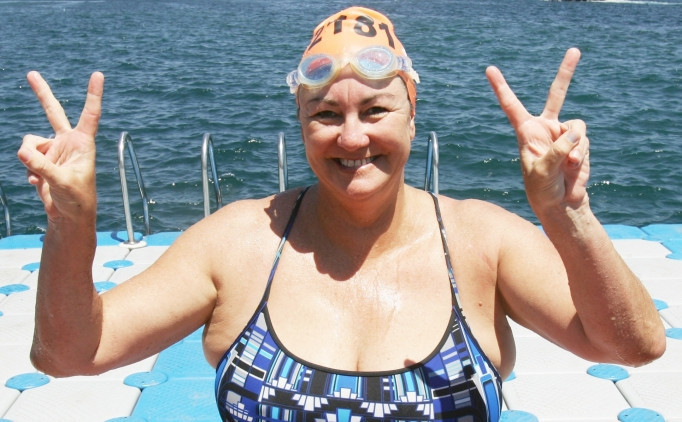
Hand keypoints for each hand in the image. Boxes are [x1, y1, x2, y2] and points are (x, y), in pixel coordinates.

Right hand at [17, 71, 103, 222]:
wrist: (69, 215)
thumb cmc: (76, 199)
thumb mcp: (61, 183)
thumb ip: (42, 167)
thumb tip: (23, 152)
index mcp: (83, 143)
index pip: (90, 114)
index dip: (93, 94)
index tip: (98, 74)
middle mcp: (68, 142)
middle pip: (53, 112)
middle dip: (41, 93)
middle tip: (31, 73)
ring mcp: (53, 150)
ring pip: (30, 142)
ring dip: (30, 157)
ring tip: (42, 176)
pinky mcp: (41, 160)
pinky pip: (26, 157)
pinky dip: (29, 170)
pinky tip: (40, 183)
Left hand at [486, 48, 589, 215]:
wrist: (561, 203)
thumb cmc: (542, 189)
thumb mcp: (543, 171)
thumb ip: (557, 150)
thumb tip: (575, 132)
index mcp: (526, 131)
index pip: (511, 105)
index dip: (501, 87)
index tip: (489, 69)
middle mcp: (545, 128)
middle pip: (557, 94)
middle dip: (566, 72)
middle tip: (575, 50)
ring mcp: (564, 134)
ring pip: (577, 127)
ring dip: (576, 147)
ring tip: (567, 167)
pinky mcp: (578, 143)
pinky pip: (584, 140)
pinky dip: (582, 155)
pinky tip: (574, 169)